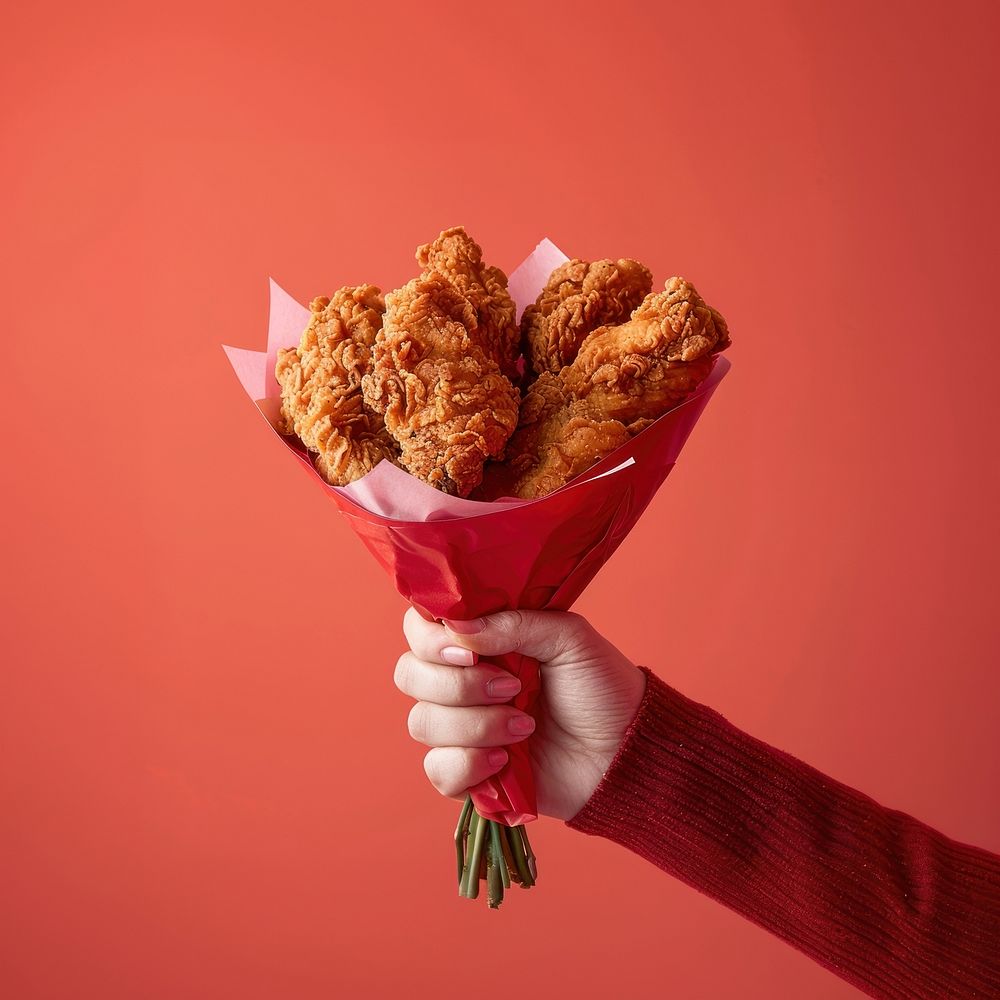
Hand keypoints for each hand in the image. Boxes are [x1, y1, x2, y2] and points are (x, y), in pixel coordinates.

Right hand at [393, 608, 645, 820]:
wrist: (626, 752)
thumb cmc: (601, 686)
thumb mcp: (569, 638)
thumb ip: (515, 623)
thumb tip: (459, 627)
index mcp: (480, 641)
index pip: (420, 629)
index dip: (430, 639)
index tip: (469, 651)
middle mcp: (461, 680)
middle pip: (408, 675)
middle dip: (456, 685)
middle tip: (512, 688)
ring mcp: (462, 727)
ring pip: (422, 723)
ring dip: (474, 726)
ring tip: (524, 726)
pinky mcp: (468, 772)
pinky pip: (437, 769)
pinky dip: (468, 765)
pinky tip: (506, 762)